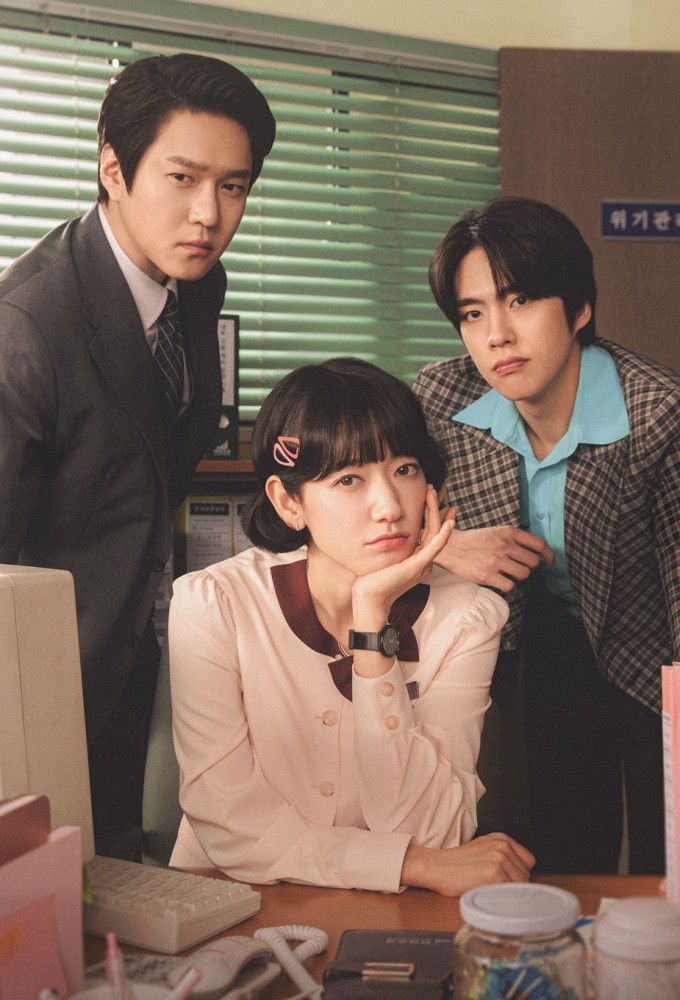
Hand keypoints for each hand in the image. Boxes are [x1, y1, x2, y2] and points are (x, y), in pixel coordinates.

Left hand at [352, 485, 453, 624]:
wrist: (369, 600)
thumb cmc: (371, 580)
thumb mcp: (384, 557)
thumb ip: (391, 546)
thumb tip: (385, 531)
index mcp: (418, 560)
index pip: (428, 532)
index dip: (432, 513)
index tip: (431, 497)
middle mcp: (424, 562)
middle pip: (433, 529)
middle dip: (433, 507)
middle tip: (432, 488)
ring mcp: (422, 565)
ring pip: (435, 533)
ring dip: (435, 511)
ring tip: (433, 494)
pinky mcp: (417, 567)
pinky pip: (435, 548)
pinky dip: (443, 534)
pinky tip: (449, 522)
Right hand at [401, 833, 534, 896]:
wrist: (437, 867)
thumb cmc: (457, 863)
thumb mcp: (483, 849)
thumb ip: (503, 855)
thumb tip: (520, 875)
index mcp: (502, 838)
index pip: (528, 861)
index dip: (518, 873)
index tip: (507, 880)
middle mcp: (503, 846)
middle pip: (525, 875)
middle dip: (513, 884)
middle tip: (493, 887)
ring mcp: (500, 859)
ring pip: (520, 886)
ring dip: (507, 892)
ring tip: (488, 889)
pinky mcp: (495, 874)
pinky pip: (509, 892)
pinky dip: (501, 897)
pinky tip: (487, 893)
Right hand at [435, 511, 553, 592]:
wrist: (449, 547)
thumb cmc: (474, 541)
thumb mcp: (495, 531)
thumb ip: (513, 538)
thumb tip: (534, 550)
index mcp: (508, 532)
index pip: (539, 544)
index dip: (549, 555)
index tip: (550, 562)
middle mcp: (504, 546)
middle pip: (533, 562)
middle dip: (530, 567)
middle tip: (520, 568)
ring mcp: (496, 561)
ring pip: (524, 574)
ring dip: (519, 577)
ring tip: (509, 575)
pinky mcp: (487, 576)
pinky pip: (511, 586)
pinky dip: (510, 587)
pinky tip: (503, 583)